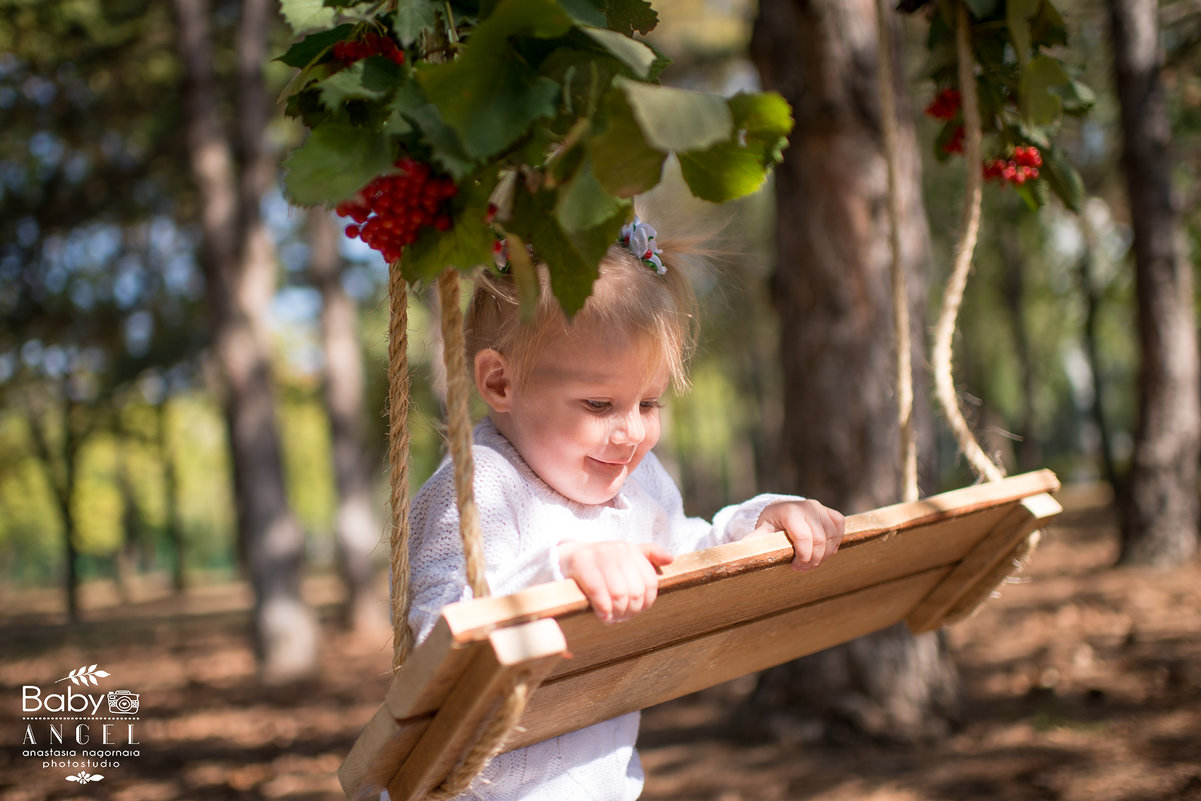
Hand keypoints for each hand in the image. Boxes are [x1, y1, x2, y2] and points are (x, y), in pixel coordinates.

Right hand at [558, 541, 674, 623]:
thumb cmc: (600, 563)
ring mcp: (598, 554)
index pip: (650, 582)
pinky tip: (603, 617)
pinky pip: (598, 591)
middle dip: (630, 610)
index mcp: (631, 549)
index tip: (636, 611)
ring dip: (617, 612)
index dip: (646, 603)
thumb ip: (649, 556)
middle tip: (622, 617)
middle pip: (635, 591)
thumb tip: (670, 559)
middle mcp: (617, 549)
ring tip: (613, 618)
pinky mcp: (581, 562)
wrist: (566, 556)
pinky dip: (603, 609)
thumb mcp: (625, 556)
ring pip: (619, 593)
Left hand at [755, 500, 845, 571]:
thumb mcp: (759, 534)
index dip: (803, 557)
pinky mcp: (830, 512)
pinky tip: (824, 551)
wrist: (779, 512)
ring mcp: (820, 508)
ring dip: (824, 555)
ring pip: (832, 537)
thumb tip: (737, 555)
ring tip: (811, 562)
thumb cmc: (769, 526)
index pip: (804, 538)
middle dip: (813, 560)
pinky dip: (835, 542)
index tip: (795, 567)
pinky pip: (840, 528)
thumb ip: (752, 543)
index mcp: (789, 511)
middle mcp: (807, 507)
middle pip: (820, 540)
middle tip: (802, 569)